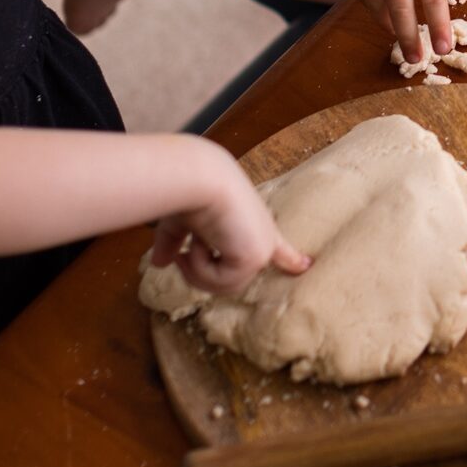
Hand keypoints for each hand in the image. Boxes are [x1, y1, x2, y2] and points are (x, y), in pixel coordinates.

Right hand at [149, 141, 309, 295]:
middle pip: (229, 281)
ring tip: (195, 242)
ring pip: (223, 286)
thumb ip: (174, 243)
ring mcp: (262, 249)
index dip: (290, 258)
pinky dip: (201, 266)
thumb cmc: (192, 194)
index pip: (278, 246)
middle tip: (185, 253)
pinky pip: (221, 282)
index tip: (307, 265)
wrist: (201, 180)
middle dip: (199, 272)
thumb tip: (160, 263)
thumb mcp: (181, 223)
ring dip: (198, 268)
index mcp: (254, 225)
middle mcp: (264, 237)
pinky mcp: (256, 257)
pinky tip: (202, 242)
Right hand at [339, 0, 466, 56]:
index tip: (441, 47)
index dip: (437, 27)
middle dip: (410, 39)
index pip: (432, 0)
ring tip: (400, 38)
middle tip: (417, 59)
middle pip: (400, 11)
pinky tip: (381, 13)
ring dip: (389, 25)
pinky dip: (371, 6)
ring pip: (376, 6)